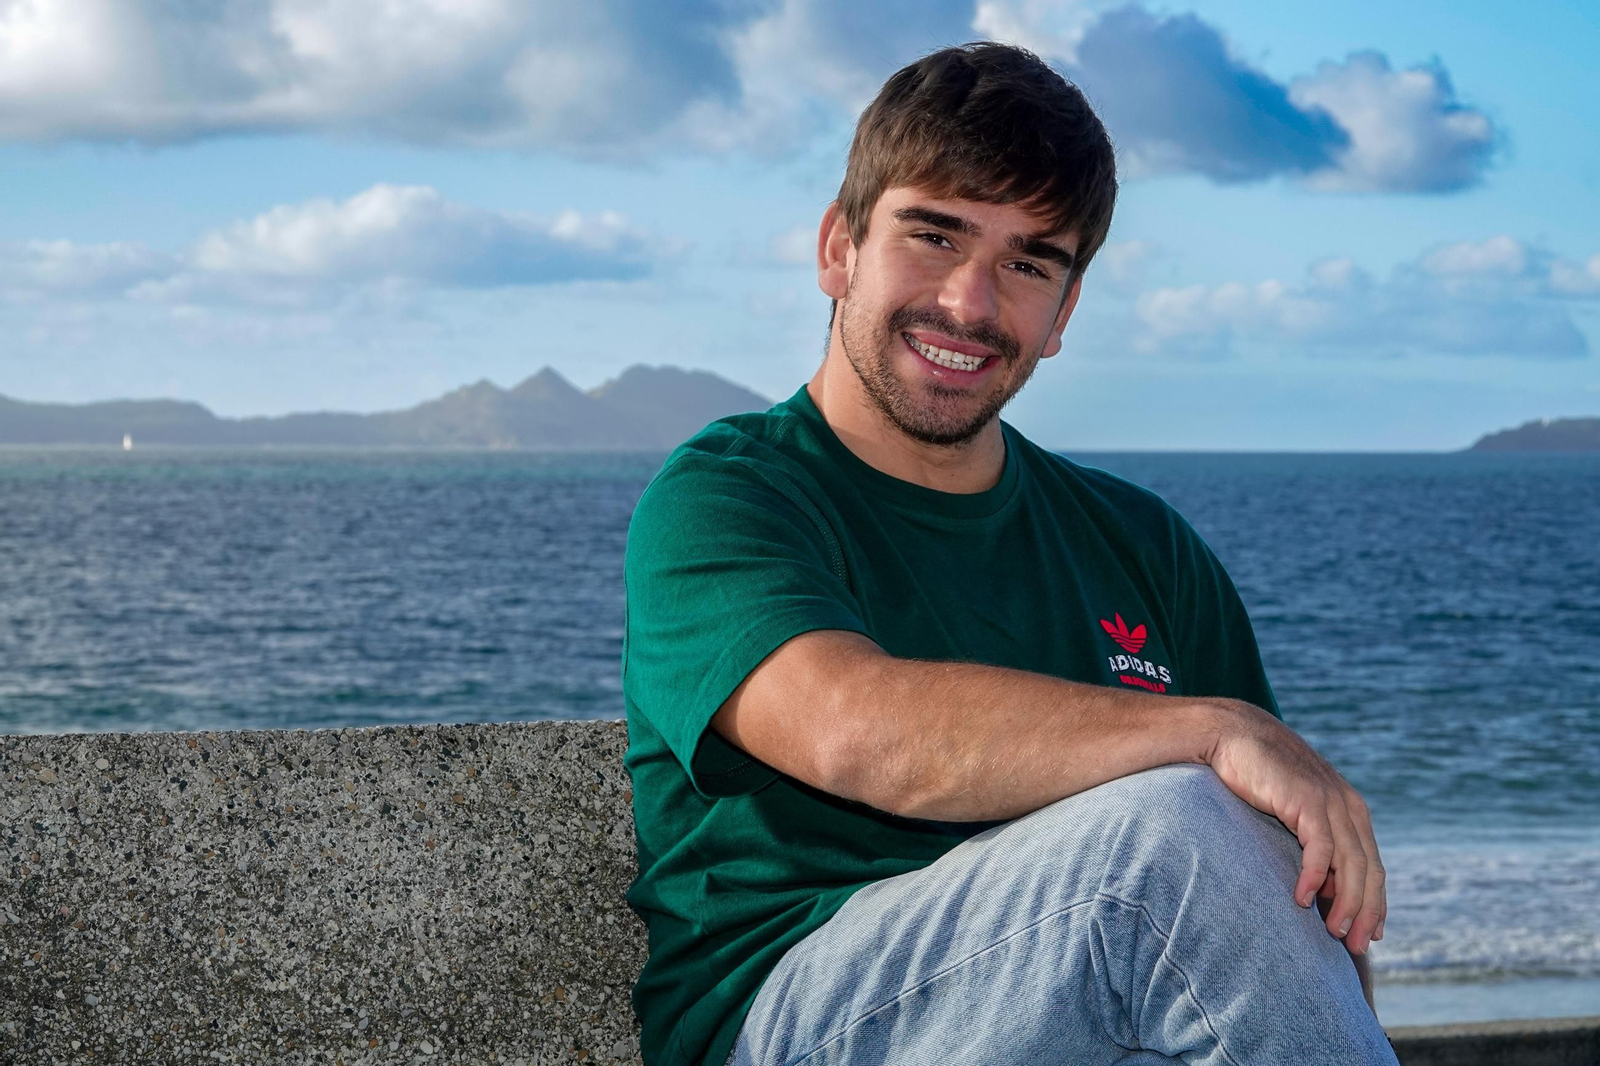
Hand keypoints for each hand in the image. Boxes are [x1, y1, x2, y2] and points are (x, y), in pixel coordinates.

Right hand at [1204, 701, 1386, 954]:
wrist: (1232, 734)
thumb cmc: (1257, 775)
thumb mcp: (1293, 811)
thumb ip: (1312, 840)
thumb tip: (1321, 888)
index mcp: (1350, 811)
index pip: (1373, 867)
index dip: (1374, 904)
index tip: (1368, 936)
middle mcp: (1348, 807)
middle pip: (1369, 871)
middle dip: (1366, 912)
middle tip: (1355, 946)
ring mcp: (1331, 802)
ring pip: (1351, 865)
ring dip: (1346, 903)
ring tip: (1332, 932)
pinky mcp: (1308, 800)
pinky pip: (1321, 848)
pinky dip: (1315, 877)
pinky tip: (1301, 898)